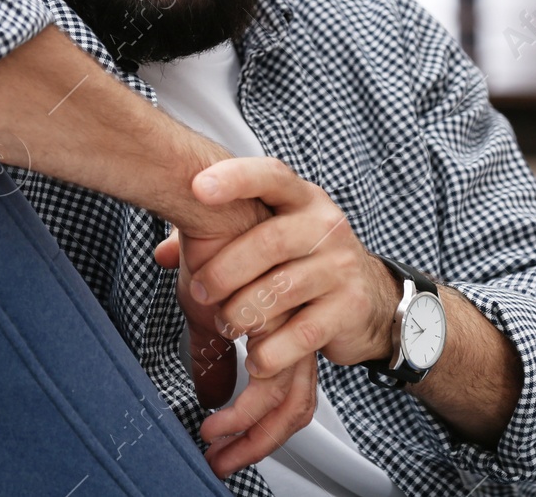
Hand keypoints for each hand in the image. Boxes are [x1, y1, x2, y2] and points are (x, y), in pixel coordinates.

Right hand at [156, 224, 319, 477]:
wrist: (206, 188)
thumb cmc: (211, 233)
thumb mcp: (211, 295)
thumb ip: (215, 344)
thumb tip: (211, 390)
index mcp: (291, 311)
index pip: (293, 383)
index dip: (267, 425)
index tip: (233, 450)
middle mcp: (299, 315)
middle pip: (295, 397)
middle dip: (258, 438)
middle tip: (222, 460)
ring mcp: (293, 315)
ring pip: (281, 394)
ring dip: (245, 429)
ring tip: (211, 443)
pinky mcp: (276, 314)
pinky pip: (267, 379)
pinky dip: (240, 410)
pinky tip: (212, 418)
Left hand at [185, 157, 399, 380]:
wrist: (373, 298)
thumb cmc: (304, 261)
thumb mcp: (271, 235)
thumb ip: (216, 236)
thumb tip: (161, 252)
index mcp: (302, 199)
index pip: (271, 175)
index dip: (235, 179)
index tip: (198, 187)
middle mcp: (326, 225)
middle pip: (269, 241)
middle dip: (223, 270)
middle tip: (197, 294)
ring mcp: (341, 266)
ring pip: (282, 289)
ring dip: (241, 313)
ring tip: (225, 326)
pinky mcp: (349, 308)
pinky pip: (303, 332)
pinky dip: (272, 351)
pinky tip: (255, 359)